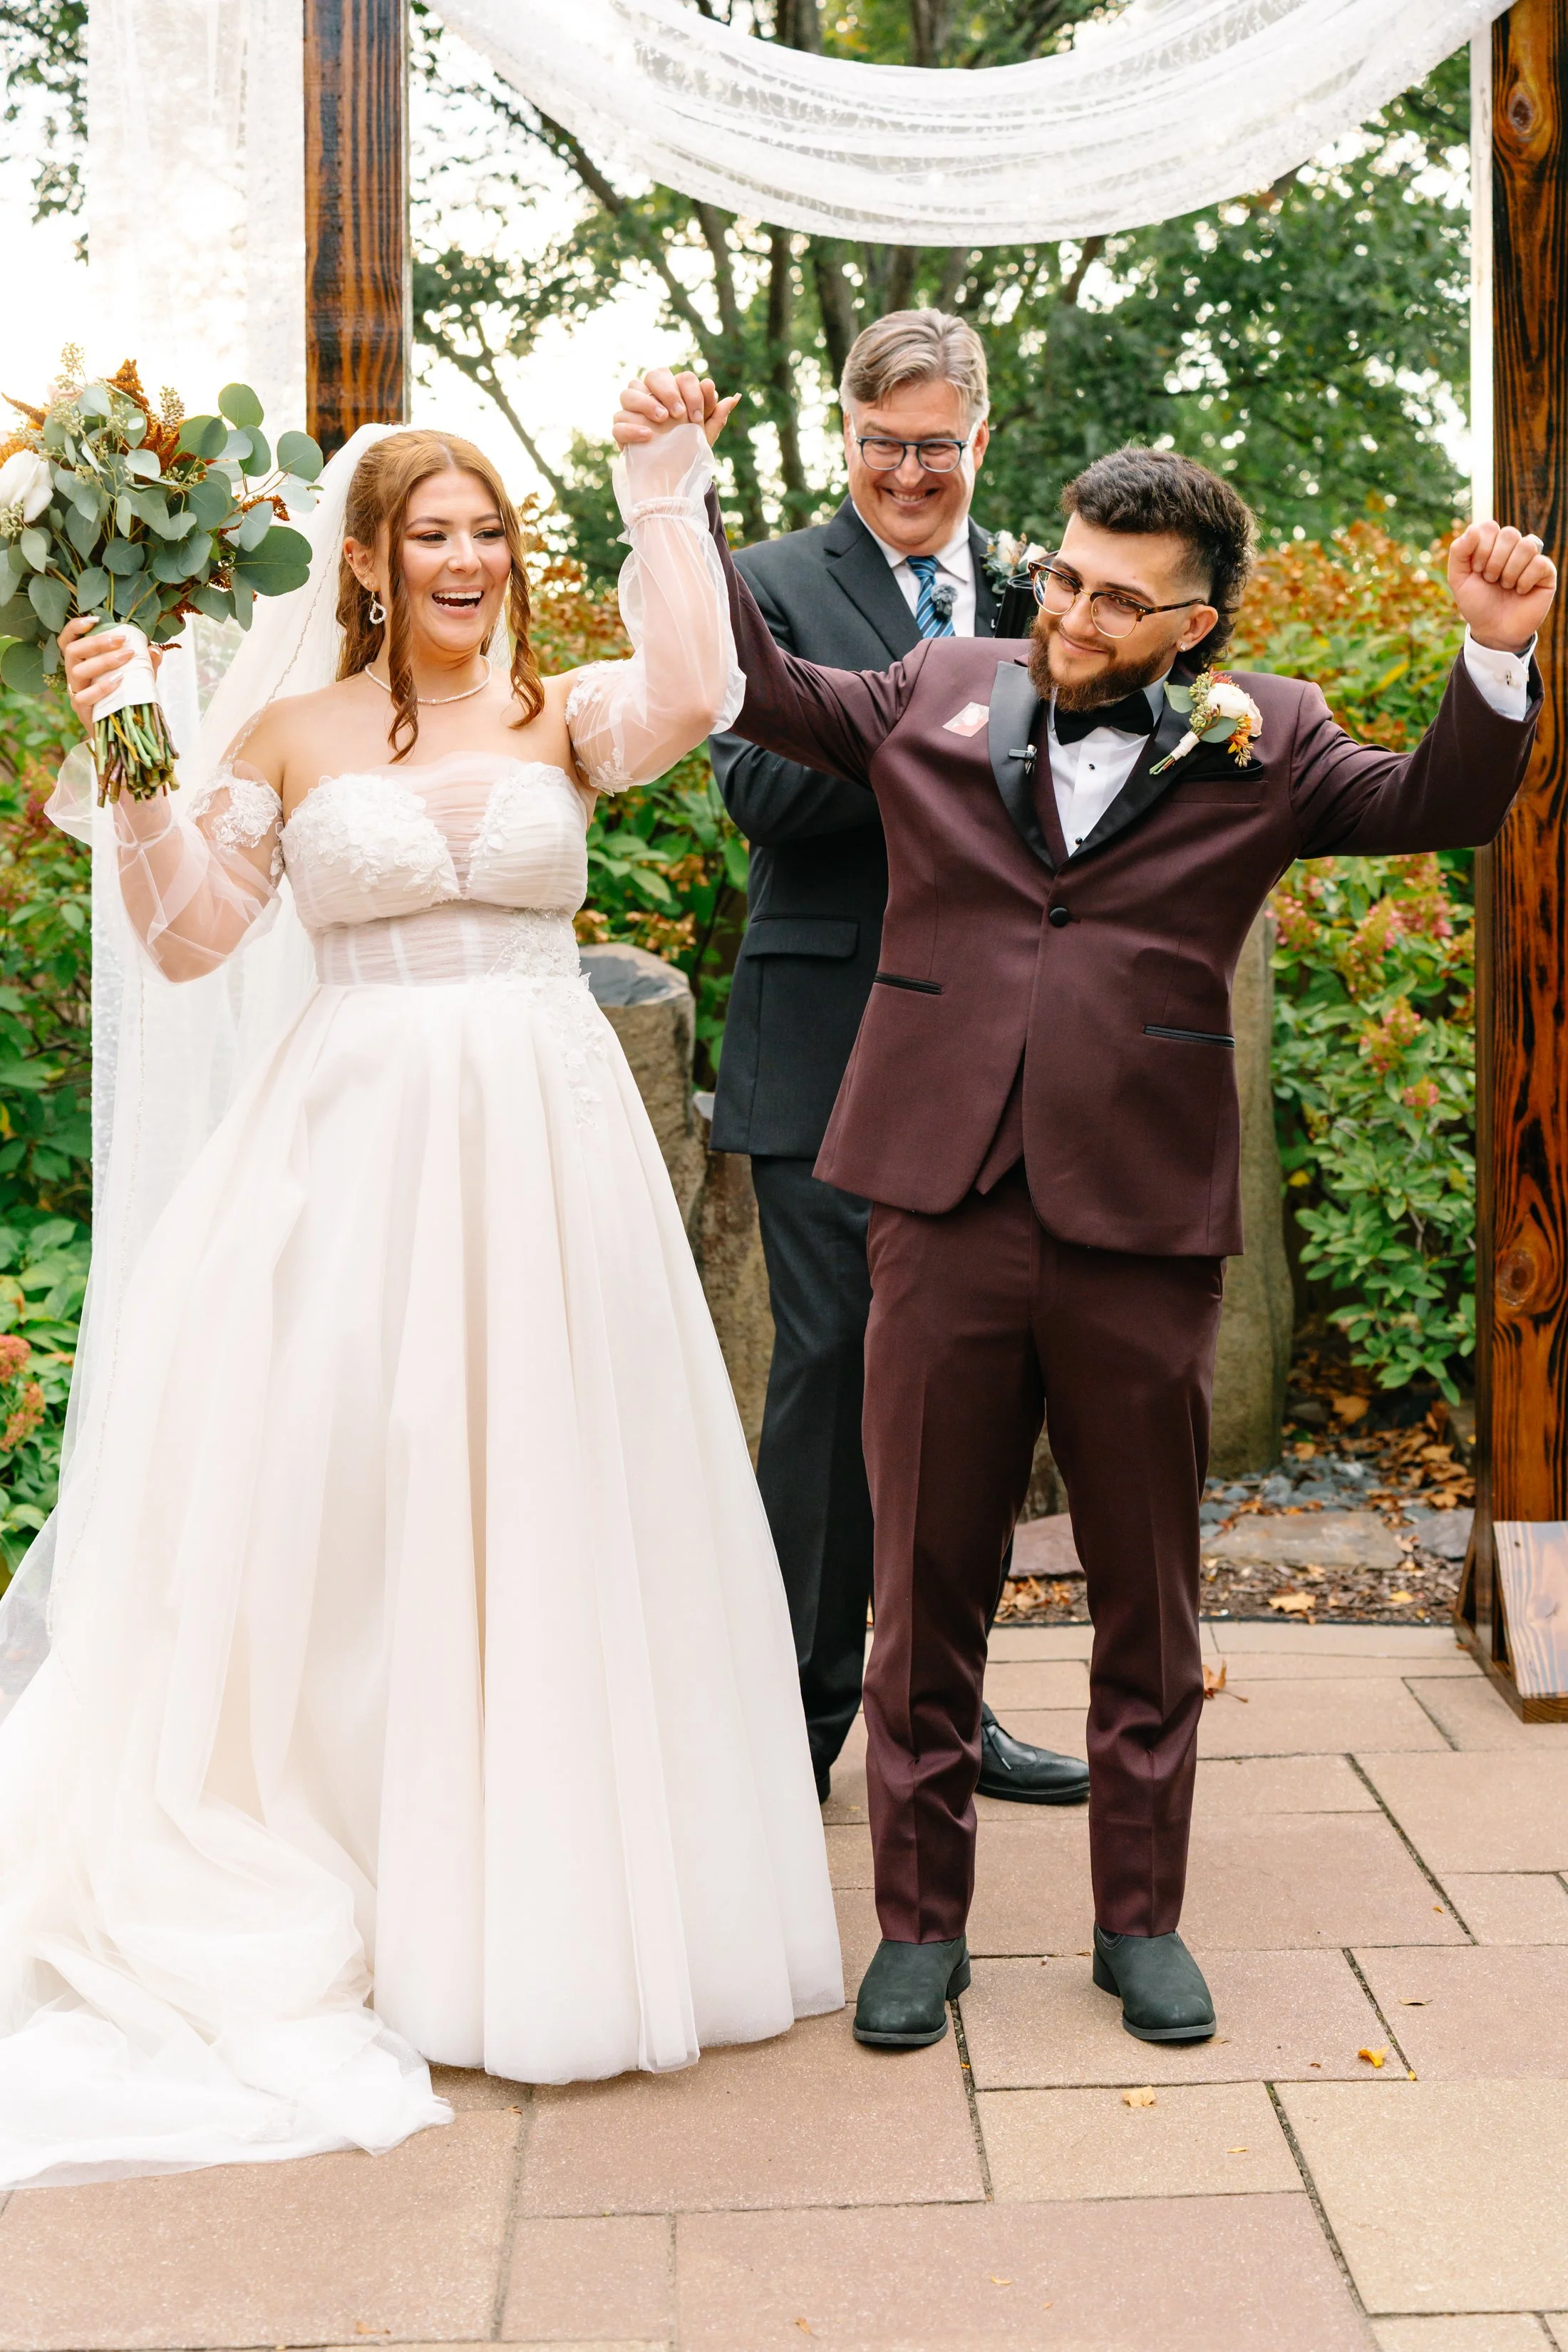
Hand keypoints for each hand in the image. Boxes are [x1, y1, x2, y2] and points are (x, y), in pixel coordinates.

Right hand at [57, 614, 161, 727]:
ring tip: (126, 657)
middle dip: (96, 642)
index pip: (67, 641)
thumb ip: (146, 664)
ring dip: (103, 661)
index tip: (94, 620)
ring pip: (77, 671)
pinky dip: (102, 687)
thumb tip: (155, 650)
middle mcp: (74, 676)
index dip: (74, 628)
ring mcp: (76, 693)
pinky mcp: (82, 711)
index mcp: (81, 663)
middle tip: (121, 640)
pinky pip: (85, 697)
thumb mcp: (138, 678)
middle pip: (72, 651)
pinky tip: (119, 681)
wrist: (124, 732)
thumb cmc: (126, 699)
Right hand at [612, 368, 738, 452]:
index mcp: (673, 392)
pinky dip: (631, 427)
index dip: (690, 392)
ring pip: (628, 393)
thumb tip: (734, 398)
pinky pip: (618, 422)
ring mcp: (632, 413)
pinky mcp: (621, 432)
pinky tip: (648, 436)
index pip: (679, 377)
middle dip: (668, 390)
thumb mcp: (705, 435)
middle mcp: (651, 396)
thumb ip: (717, 416)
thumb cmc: (687, 451)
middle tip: (679, 413)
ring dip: (646, 402)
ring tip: (662, 419)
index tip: (696, 417)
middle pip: (653, 375)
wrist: (670, 477)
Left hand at [1448, 521, 1556, 651]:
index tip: (1476, 570)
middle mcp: (1512, 548)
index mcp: (1492, 544)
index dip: (1481, 548)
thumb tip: (1473, 529)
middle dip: (1494, 561)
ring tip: (1505, 586)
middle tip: (1490, 579)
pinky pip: (1539, 563)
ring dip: (1510, 571)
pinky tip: (1520, 591)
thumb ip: (1459, 552)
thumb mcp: (1458, 579)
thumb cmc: (1477, 604)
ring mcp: (1531, 558)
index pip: (1490, 527)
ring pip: (1526, 545)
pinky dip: (1524, 581)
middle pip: (1509, 533)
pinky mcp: (1546, 572)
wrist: (1493, 630)